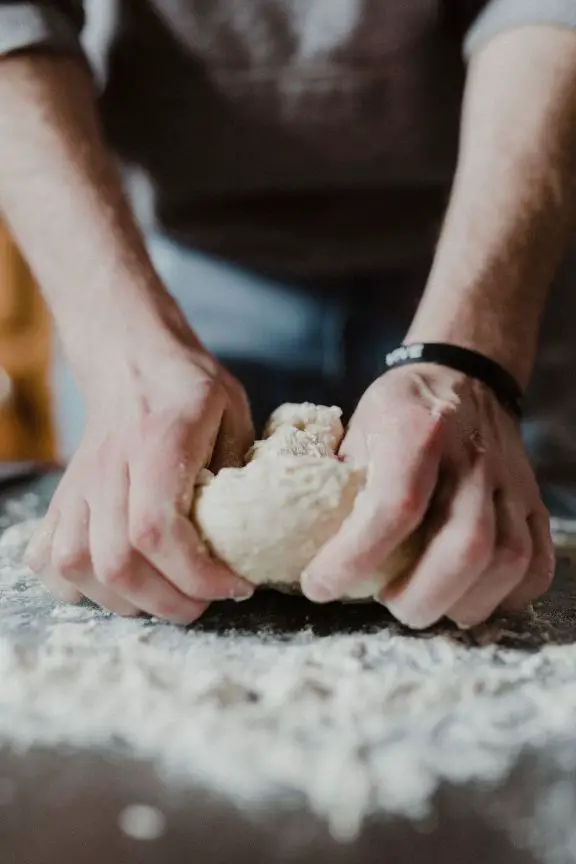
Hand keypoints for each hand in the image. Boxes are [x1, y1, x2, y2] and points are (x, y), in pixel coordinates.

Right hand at [25, 342, 255, 623]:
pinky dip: (77, 586)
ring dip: (126, 601)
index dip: (196, 573)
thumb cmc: (187, 388)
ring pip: (76, 567)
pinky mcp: (62, 498)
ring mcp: (77, 485)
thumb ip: (242, 468)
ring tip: (166, 595)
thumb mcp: (233, 412)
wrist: (131, 361)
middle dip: (168, 602)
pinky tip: (115, 583)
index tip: (235, 585)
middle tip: (205, 601)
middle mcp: (108, 468)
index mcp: (156, 443)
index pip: (157, 529)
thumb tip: (251, 533)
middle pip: (117, 562)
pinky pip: (47, 560)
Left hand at [301, 364, 553, 628]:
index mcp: (418, 430)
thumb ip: (337, 482)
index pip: (395, 505)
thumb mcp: (356, 429)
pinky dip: (508, 595)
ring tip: (426, 606)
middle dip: (421, 595)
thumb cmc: (400, 410)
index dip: (355, 557)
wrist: (463, 377)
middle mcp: (472, 455)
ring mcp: (510, 480)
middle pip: (465, 544)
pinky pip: (537, 561)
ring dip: (464, 602)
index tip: (320, 586)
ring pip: (507, 559)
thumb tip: (300, 544)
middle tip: (389, 607)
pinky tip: (471, 598)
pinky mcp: (531, 500)